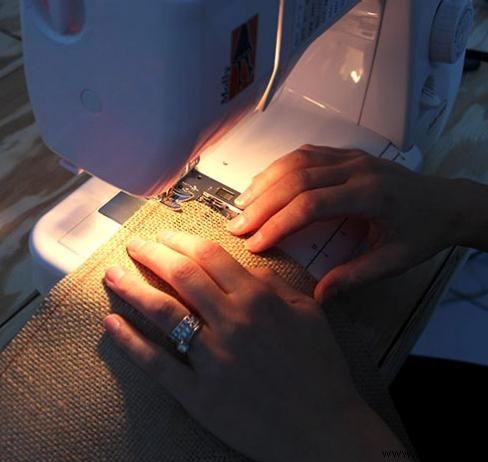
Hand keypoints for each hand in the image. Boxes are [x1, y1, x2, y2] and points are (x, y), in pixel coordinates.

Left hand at [103, 231, 400, 460]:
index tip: (163, 235)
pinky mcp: (198, 394)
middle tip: (133, 245)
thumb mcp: (309, 314)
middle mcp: (232, 321)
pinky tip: (111, 324)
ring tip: (112, 275)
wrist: (324, 430)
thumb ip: (274, 285)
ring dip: (132, 288)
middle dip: (151, 254)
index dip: (180, 240)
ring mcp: (212, 358)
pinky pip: (156, 363)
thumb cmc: (320, 371)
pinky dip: (130, 341)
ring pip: (162, 311)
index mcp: (258, 299)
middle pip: (180, 275)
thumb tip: (243, 266)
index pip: (209, 256)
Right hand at [227, 145, 459, 301]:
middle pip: (297, 178)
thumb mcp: (394, 261)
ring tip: (240, 204)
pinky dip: (279, 168)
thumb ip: (355, 276)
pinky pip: (306, 153)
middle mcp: (357, 169)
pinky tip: (264, 183)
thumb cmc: (422, 231)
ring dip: (265, 181)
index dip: (278, 223)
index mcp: (370, 195)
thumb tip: (318, 295)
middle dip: (262, 203)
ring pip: (297, 160)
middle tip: (236, 225)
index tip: (255, 243)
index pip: (312, 204)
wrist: (448, 202)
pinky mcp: (347, 154)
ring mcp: (351, 157)